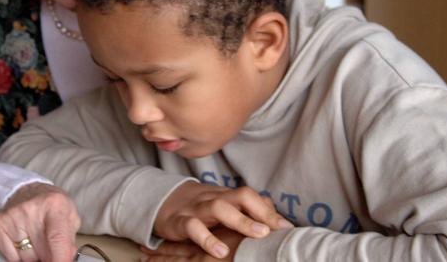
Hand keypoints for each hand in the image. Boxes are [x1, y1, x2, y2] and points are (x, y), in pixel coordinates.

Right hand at [0, 182, 80, 261]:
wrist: (29, 190)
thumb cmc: (51, 205)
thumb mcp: (70, 218)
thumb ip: (68, 241)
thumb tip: (64, 260)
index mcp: (55, 205)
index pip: (57, 238)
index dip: (60, 258)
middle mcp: (31, 209)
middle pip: (42, 252)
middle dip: (48, 256)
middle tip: (50, 246)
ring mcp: (13, 216)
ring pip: (26, 257)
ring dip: (34, 255)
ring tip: (37, 239)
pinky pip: (11, 256)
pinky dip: (19, 254)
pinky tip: (25, 240)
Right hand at [154, 183, 290, 258]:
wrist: (159, 201)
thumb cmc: (198, 208)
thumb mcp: (221, 205)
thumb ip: (244, 206)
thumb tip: (272, 209)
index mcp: (225, 196)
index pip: (250, 196)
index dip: (268, 210)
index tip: (286, 227)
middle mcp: (214, 199)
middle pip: (240, 196)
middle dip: (260, 212)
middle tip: (276, 229)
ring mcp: (197, 209)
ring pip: (219, 208)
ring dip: (241, 220)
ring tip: (259, 235)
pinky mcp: (180, 222)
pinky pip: (193, 227)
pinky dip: (207, 239)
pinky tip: (220, 251)